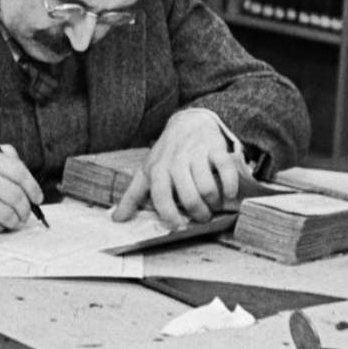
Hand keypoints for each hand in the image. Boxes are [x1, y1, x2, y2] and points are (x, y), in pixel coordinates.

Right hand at [0, 145, 43, 232]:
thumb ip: (3, 158)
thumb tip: (27, 175)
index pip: (17, 171)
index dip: (33, 187)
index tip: (38, 197)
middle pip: (14, 195)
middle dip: (26, 208)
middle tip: (27, 213)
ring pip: (6, 212)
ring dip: (15, 221)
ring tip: (16, 220)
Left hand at [112, 111, 247, 227]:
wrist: (189, 123)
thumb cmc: (167, 154)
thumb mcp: (146, 172)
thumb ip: (132, 196)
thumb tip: (117, 219)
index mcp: (158, 169)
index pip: (161, 196)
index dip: (169, 214)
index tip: (177, 225)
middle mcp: (176, 161)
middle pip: (188, 196)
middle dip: (198, 213)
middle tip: (202, 216)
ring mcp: (197, 154)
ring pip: (207, 187)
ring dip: (213, 203)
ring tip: (213, 205)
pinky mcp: (216, 148)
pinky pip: (226, 170)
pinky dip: (230, 185)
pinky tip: (229, 193)